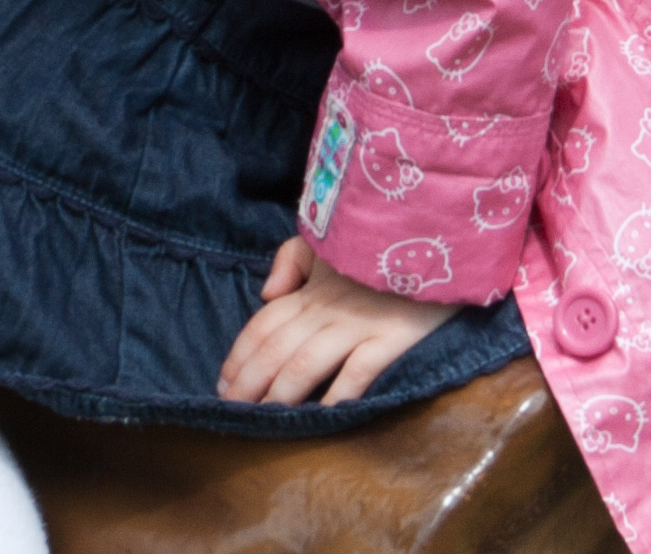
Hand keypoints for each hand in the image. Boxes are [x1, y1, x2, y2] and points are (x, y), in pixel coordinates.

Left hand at [217, 235, 457, 405]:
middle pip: (276, 349)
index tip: (222, 384)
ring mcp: (357, 325)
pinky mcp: (391, 338)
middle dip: (249, 382)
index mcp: (309, 290)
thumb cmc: (375, 243)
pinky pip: (359, 370)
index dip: (240, 355)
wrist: (428, 230)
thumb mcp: (325, 240)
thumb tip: (265, 294)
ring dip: (281, 394)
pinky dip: (339, 395)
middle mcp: (325, 310)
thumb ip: (290, 261)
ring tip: (263, 420)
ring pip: (306, 363)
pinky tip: (324, 417)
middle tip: (230, 411)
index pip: (263, 325)